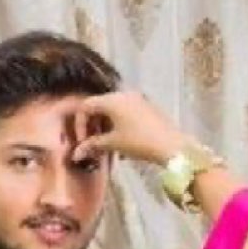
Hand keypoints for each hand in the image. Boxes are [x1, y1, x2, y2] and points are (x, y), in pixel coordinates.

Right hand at [72, 91, 187, 166]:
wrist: (171, 145)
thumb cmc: (139, 142)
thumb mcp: (113, 143)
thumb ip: (93, 145)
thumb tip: (76, 154)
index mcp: (112, 99)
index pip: (86, 106)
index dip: (80, 124)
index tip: (83, 142)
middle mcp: (123, 94)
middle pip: (100, 106)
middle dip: (93, 125)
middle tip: (93, 144)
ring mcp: (137, 99)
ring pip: (114, 109)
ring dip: (106, 126)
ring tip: (108, 145)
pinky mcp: (147, 107)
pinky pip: (127, 112)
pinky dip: (119, 124)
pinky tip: (123, 142)